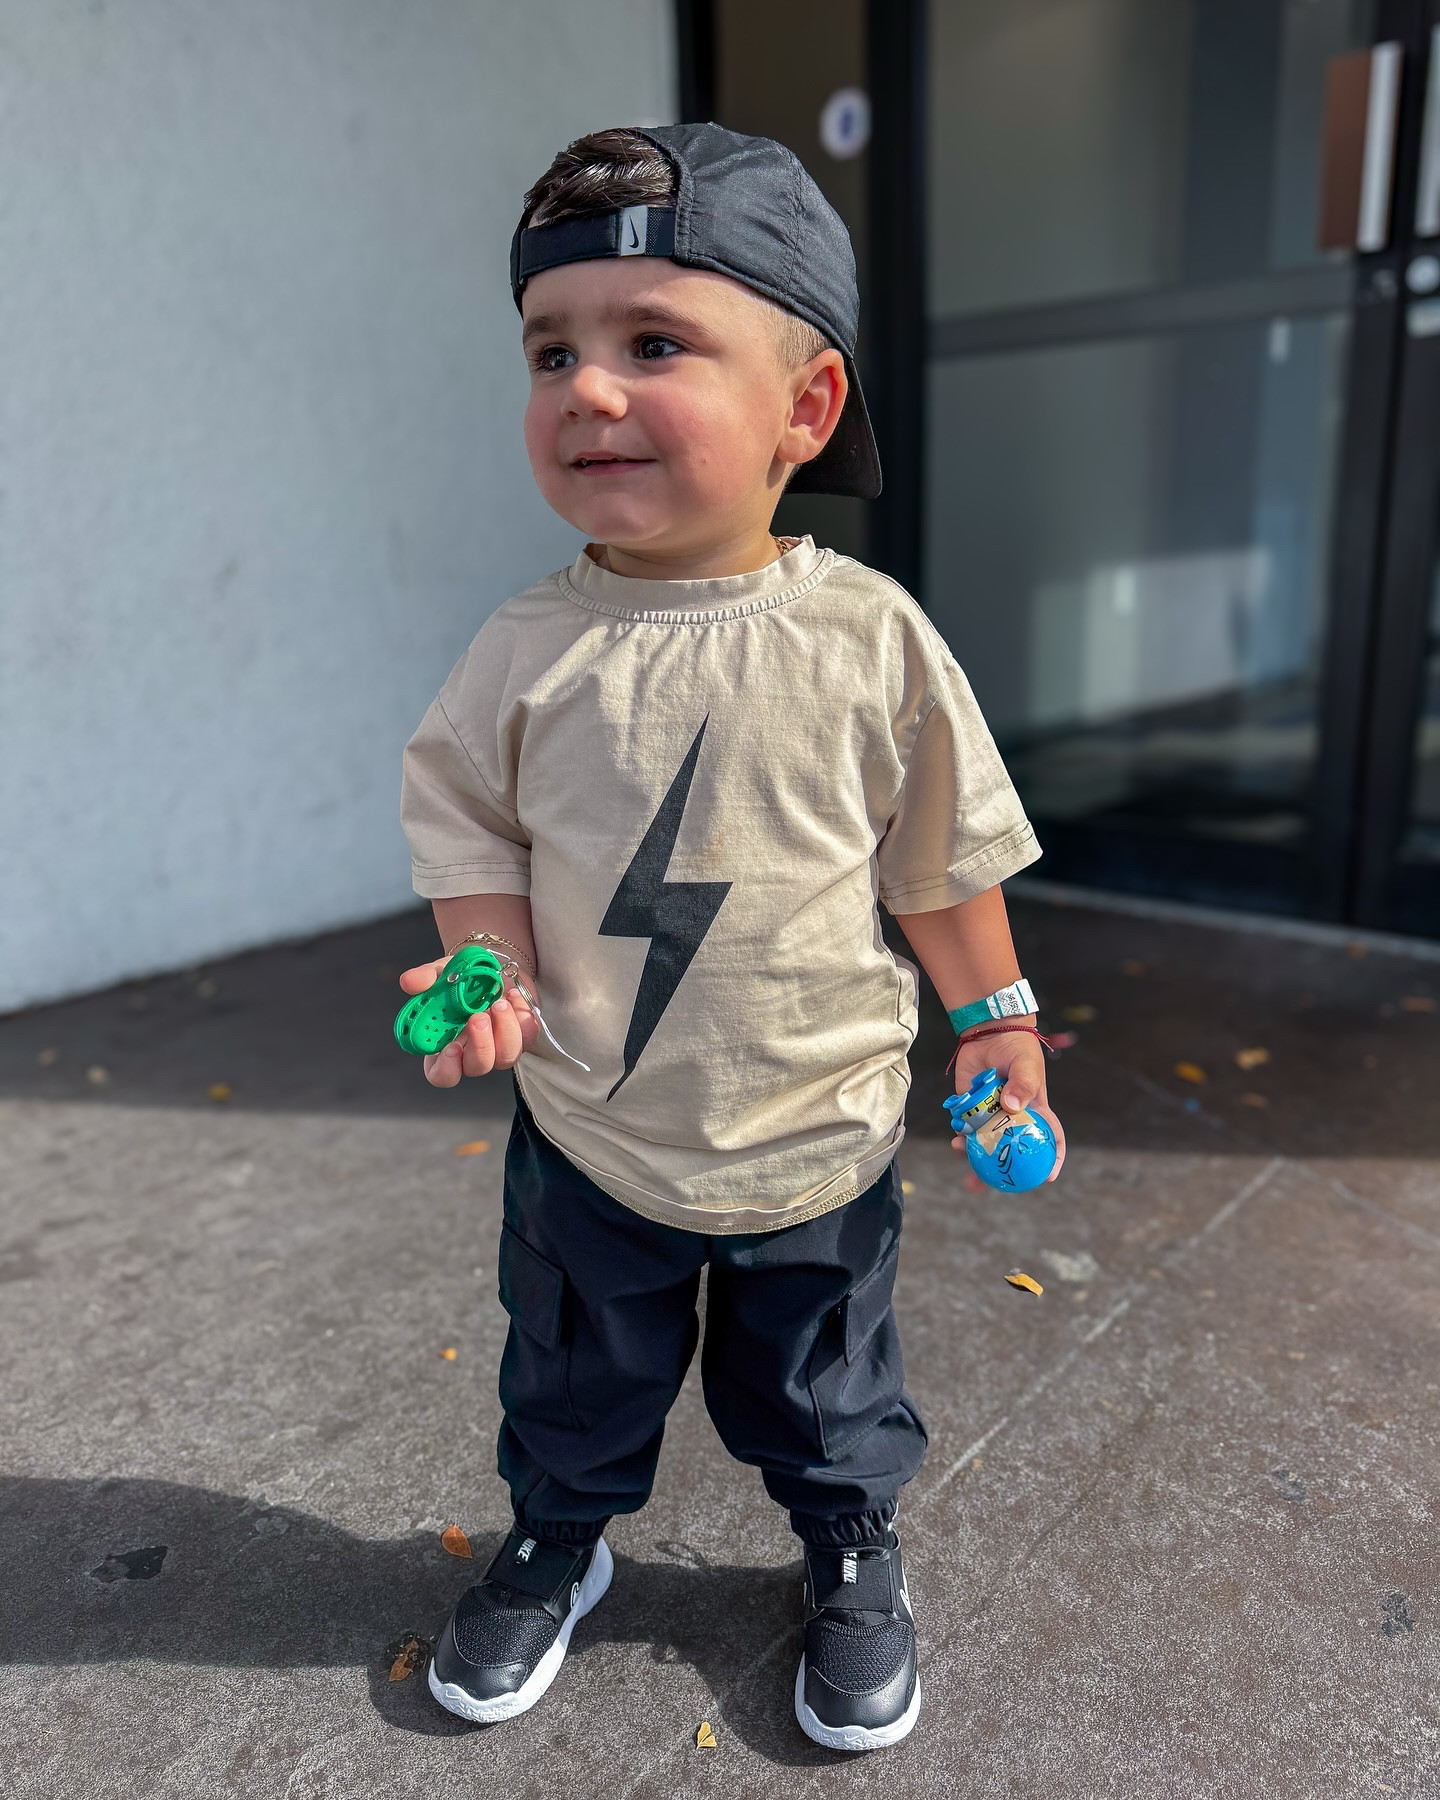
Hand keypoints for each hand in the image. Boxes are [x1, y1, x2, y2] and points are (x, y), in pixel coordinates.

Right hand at [398, 957, 540, 1087]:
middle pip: (477, 1067)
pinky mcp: (522, 1037)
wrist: (492, 968)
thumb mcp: (440, 973)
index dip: (447, 1068)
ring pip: (507, 1057)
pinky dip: (523, 1017)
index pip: (441, 1075)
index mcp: (444, 1046)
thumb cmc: (460, 979)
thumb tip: (409, 981)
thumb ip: (425, 978)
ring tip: (499, 1002)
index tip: (452, 1046)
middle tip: (479, 1017)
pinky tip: (513, 996)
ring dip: (505, 1030)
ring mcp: (499, 1048)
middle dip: (481, 1044)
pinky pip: (528, 1038)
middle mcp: (472, 1053)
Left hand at [947, 1027, 1065, 1181]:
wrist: (989, 1032)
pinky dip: (960, 1134)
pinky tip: (956, 1135)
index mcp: (1036, 1111)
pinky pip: (965, 1127)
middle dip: (1000, 1172)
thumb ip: (1022, 1084)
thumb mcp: (1026, 1064)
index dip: (1052, 1160)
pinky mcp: (971, 1107)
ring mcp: (991, 1115)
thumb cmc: (1017, 1048)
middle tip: (987, 1185)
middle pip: (1011, 1151)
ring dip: (973, 1155)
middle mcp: (1013, 1118)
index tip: (1048, 1177)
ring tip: (961, 1152)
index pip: (1051, 1139)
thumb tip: (1011, 1107)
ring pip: (984, 1144)